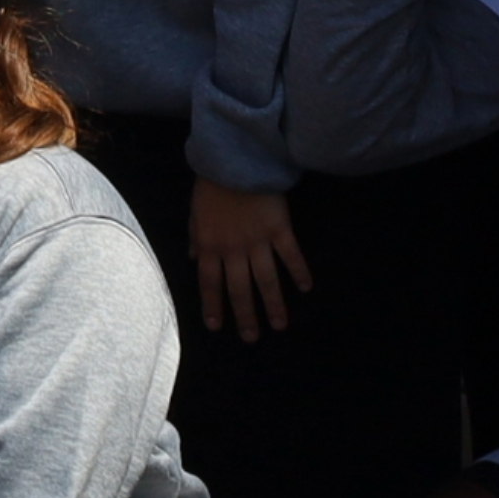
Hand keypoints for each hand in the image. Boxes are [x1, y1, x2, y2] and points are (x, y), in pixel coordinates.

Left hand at [188, 178, 310, 339]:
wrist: (235, 159)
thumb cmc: (212, 185)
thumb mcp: (195, 213)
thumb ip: (195, 237)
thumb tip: (192, 258)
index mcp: (208, 245)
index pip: (209, 283)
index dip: (213, 305)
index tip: (216, 326)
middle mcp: (232, 249)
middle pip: (239, 289)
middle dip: (245, 315)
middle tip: (251, 337)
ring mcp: (257, 240)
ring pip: (266, 279)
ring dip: (273, 304)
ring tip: (280, 326)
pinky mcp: (280, 229)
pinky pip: (290, 254)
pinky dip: (299, 271)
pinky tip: (306, 288)